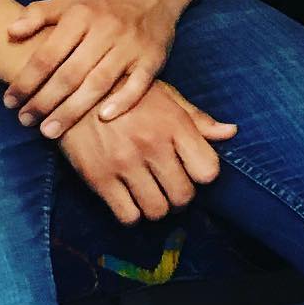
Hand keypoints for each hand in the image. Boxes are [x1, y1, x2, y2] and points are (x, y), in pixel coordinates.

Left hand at [2, 0, 191, 137]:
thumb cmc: (103, 2)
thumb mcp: (69, 1)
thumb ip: (37, 14)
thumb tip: (10, 32)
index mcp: (81, 15)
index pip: (48, 54)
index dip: (26, 80)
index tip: (9, 101)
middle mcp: (106, 30)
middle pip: (70, 74)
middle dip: (44, 101)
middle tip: (26, 121)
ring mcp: (131, 46)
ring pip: (98, 84)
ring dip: (72, 110)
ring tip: (50, 131)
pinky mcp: (153, 59)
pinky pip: (137, 85)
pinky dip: (122, 101)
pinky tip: (102, 118)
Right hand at [57, 80, 236, 223]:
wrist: (72, 88)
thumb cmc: (125, 91)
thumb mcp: (165, 95)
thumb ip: (197, 118)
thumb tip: (231, 133)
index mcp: (173, 124)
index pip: (208, 170)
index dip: (203, 175)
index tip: (191, 171)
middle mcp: (152, 145)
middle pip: (183, 196)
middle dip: (179, 196)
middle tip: (169, 187)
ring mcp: (125, 163)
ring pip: (157, 211)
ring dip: (156, 208)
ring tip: (149, 194)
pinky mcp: (99, 177)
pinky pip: (128, 216)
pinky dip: (132, 214)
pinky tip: (128, 199)